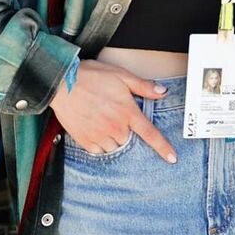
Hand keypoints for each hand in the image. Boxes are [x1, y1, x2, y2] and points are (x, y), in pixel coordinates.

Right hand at [51, 59, 175, 161]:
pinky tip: (94, 127)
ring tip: (102, 118)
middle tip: (113, 113)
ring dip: (113, 137)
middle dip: (126, 130)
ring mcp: (99, 135)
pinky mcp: (85, 140)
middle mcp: (115, 127)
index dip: (163, 147)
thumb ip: (144, 87)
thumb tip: (163, 93)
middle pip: (129, 139)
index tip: (172, 158)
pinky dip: (99, 143)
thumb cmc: (92, 76)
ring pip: (114, 146)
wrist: (61, 83)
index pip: (150, 134)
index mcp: (127, 112)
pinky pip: (98, 150)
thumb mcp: (122, 76)